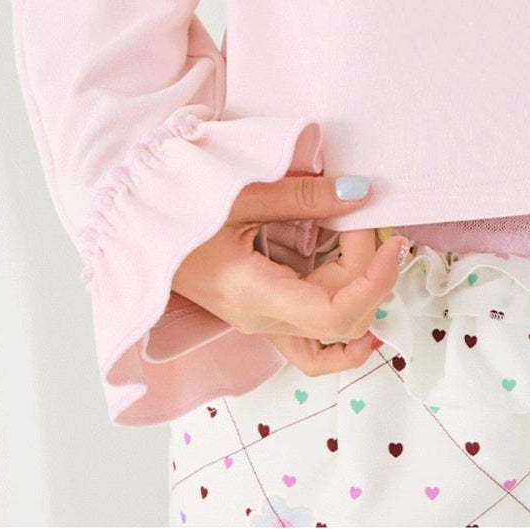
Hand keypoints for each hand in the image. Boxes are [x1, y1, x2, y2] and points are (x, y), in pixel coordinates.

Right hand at [170, 167, 406, 376]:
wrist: (138, 221)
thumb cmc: (180, 205)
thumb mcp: (244, 191)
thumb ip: (306, 196)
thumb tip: (361, 194)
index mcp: (255, 296)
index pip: (334, 315)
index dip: (373, 282)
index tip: (391, 240)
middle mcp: (262, 320)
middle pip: (339, 318)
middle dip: (367, 269)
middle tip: (366, 216)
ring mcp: (262, 320)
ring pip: (331, 329)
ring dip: (360, 289)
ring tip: (368, 243)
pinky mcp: (263, 309)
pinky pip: (312, 337)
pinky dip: (344, 320)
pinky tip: (361, 295)